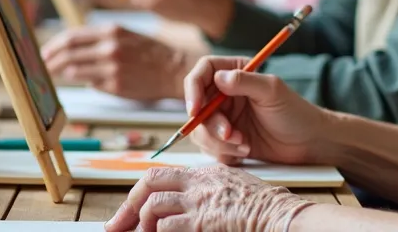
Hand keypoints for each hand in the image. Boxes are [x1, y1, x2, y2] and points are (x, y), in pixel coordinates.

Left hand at [40, 24, 190, 101]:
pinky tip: (82, 80)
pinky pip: (89, 83)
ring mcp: (111, 66)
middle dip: (51, 60)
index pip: (71, 37)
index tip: (45, 52)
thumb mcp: (127, 35)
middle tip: (43, 66)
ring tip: (56, 75)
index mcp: (111, 30)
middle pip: (68, 52)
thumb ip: (101, 39)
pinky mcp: (115, 84)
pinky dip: (82, 81)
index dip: (53, 45)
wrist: (174, 69)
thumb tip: (74, 48)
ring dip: (62, 73)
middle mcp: (109, 46)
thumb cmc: (151, 53)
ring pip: (74, 70)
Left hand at [104, 164, 311, 231]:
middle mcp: (198, 181)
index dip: (141, 193)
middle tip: (116, 226)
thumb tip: (181, 210)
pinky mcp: (201, 220)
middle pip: (149, 182)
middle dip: (127, 206)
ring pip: (152, 205)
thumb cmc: (264, 208)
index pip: (162, 175)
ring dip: (143, 224)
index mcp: (206, 172)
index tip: (129, 211)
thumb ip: (208, 192)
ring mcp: (199, 199)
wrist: (280, 214)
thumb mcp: (233, 189)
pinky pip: (165, 226)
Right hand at [184, 56, 331, 165]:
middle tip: (231, 134)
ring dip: (219, 142)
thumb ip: (243, 81)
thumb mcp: (271, 91)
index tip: (194, 110)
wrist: (308, 142)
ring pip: (200, 131)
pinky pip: (211, 148)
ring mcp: (224, 118)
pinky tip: (245, 150)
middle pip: (196, 107)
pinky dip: (225, 153)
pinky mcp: (227, 140)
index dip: (192, 90)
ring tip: (244, 144)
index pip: (201, 73)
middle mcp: (225, 94)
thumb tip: (218, 78)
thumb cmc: (295, 112)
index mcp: (235, 73)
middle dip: (211, 125)